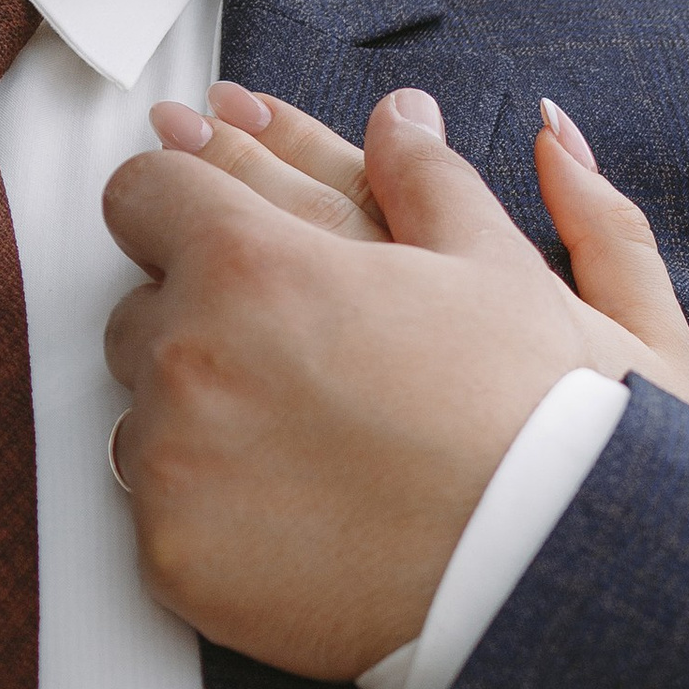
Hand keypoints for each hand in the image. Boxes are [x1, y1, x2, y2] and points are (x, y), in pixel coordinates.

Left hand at [102, 86, 688, 677]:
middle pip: (139, 308)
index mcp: (257, 263)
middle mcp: (193, 355)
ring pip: (140, 413)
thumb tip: (403, 115)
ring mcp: (174, 462)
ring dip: (200, 418)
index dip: (191, 208)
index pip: (144, 192)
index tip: (225, 241)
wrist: (549, 573)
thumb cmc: (541, 423)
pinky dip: (209, 510)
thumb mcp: (509, 268)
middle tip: (302, 361)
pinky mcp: (173, 555)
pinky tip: (294, 510)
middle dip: (205, 323)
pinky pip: (152, 513)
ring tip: (308, 443)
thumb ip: (434, 177)